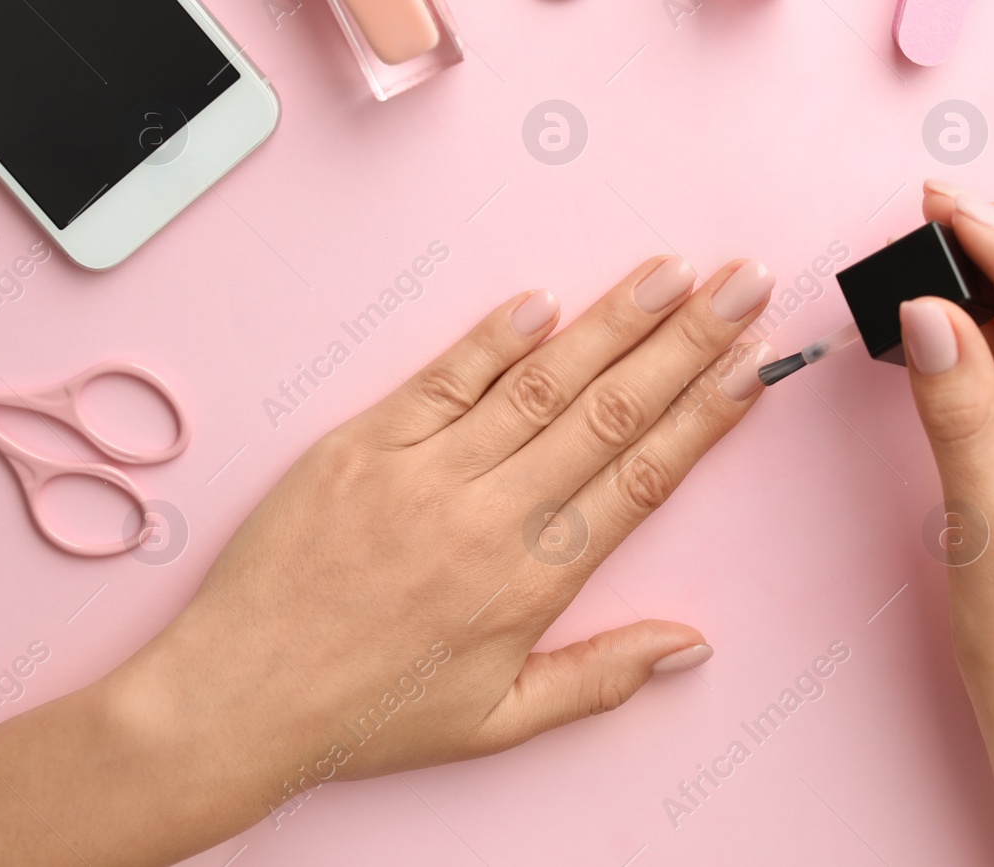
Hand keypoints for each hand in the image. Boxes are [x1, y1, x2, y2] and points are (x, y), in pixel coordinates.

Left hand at [0, 255, 776, 866]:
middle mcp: (490, 513)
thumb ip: (603, 677)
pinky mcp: (363, 445)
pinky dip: (493, 337)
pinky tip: (544, 300)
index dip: (707, 413)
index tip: (755, 365)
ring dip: (614, 322)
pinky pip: (442, 379)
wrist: (239, 700)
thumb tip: (691, 643)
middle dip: (688, 340)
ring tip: (672, 273)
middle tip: (743, 284)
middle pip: (612, 410)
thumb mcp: (500, 721)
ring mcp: (426, 471)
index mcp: (533, 579)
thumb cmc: (371, 714)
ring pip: (541, 382)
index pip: (643, 475)